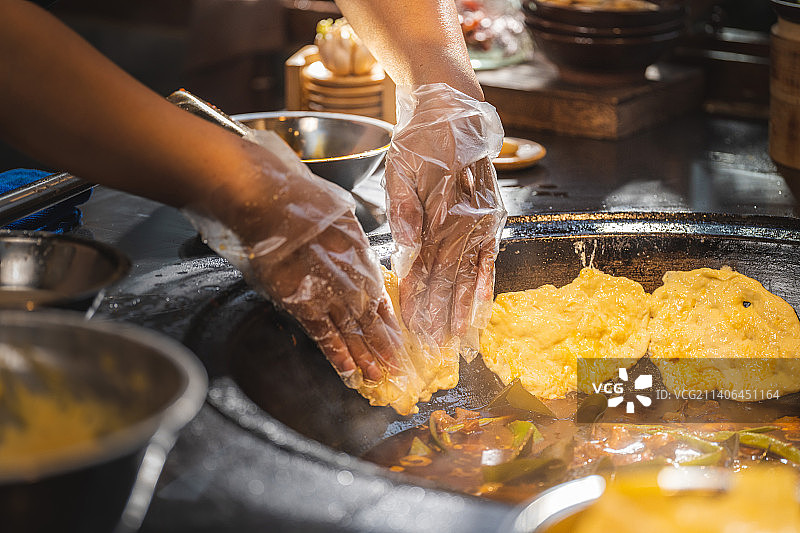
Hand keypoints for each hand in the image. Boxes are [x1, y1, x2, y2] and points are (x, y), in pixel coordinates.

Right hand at [183, 131, 418, 407]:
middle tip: (399, 372)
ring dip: (366, 357)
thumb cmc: (304, 203)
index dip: (391, 325)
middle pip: (372, 323)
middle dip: (385, 349)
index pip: (383, 301)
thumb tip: (355, 256)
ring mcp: (329, 296)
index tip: (402, 343)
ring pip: (353, 334)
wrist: (272, 204)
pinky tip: (349, 371)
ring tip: (379, 377)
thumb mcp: (342, 218)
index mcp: (363, 260)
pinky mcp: (303, 304)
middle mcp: (352, 282)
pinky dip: (336, 355)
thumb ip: (351, 244)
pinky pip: (324, 335)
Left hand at [385, 83, 506, 356]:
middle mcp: (467, 217)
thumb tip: (406, 247)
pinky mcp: (491, 219)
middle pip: (450, 274)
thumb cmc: (420, 139)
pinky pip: (489, 259)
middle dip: (441, 313)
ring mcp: (483, 220)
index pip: (428, 262)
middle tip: (433, 347)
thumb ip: (403, 207)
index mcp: (440, 206)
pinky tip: (481, 312)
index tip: (411, 324)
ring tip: (458, 342)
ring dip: (464, 309)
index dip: (420, 296)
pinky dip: (484, 287)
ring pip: (471, 273)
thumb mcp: (400, 165)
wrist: (454, 110)